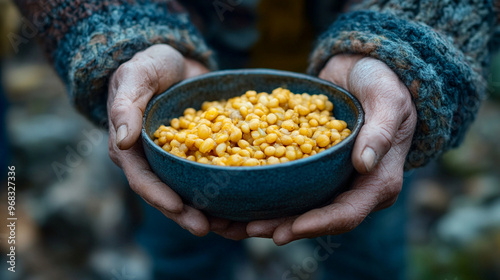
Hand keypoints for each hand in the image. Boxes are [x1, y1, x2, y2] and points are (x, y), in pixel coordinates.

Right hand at [107, 44, 211, 235]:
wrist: (174, 61)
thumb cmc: (148, 66)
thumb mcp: (135, 77)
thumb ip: (126, 106)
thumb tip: (123, 141)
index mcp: (132, 149)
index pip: (143, 179)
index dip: (159, 195)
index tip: (179, 207)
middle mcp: (155, 161)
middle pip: (168, 193)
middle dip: (185, 214)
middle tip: (207, 228)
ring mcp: (179, 159)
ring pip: (191, 191)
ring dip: (209, 211)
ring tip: (229, 227)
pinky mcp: (200, 153)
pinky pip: (211, 176)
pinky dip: (225, 191)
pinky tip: (244, 204)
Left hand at [246, 54, 417, 244]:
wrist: (363, 71)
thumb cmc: (384, 83)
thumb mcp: (388, 100)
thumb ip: (380, 131)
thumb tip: (365, 164)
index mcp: (376, 182)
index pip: (346, 212)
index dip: (317, 223)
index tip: (288, 229)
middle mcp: (352, 187)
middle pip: (316, 217)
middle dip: (283, 226)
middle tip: (248, 229)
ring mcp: (331, 178)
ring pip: (298, 206)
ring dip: (266, 216)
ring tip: (233, 224)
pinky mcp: (312, 165)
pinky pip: (288, 184)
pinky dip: (263, 191)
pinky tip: (235, 195)